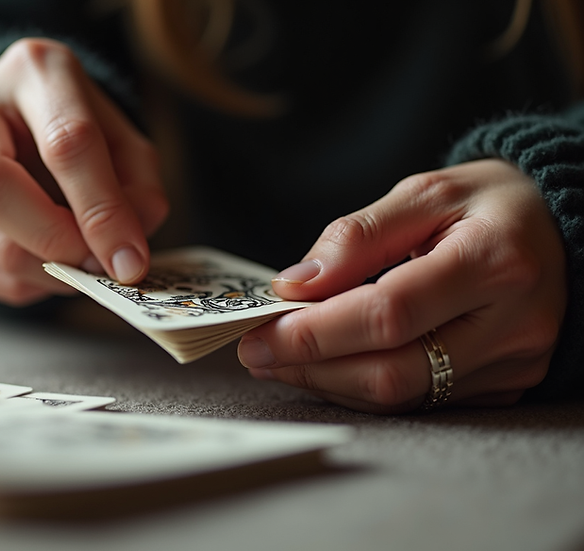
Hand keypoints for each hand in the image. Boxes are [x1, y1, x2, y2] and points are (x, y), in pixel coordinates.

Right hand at [0, 38, 168, 305]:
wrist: (23, 123)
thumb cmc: (82, 132)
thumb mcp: (128, 145)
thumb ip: (139, 193)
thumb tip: (124, 256)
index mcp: (35, 70)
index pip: (65, 142)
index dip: (101, 211)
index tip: (129, 262)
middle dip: (53, 241)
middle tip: (94, 266)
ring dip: (43, 272)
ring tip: (76, 265)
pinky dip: (15, 283)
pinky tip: (42, 270)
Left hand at [238, 159, 566, 413]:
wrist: (568, 227)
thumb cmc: (491, 205)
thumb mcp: (427, 193)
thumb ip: (359, 235)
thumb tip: (296, 283)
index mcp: (493, 262)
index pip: (389, 314)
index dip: (316, 331)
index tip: (260, 331)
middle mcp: (511, 323)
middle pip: (393, 369)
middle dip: (311, 366)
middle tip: (256, 352)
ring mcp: (513, 362)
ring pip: (404, 396)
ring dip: (330, 382)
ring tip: (282, 359)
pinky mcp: (505, 384)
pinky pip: (422, 400)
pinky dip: (364, 387)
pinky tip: (330, 366)